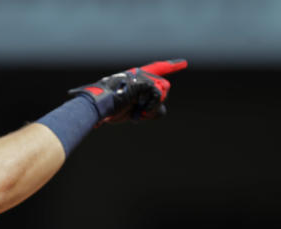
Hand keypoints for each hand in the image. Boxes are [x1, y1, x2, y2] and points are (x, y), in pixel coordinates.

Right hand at [69, 59, 187, 123]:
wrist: (96, 105)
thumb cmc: (109, 109)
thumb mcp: (130, 110)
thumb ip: (148, 109)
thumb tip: (160, 111)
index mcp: (133, 77)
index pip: (157, 68)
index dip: (171, 65)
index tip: (183, 63)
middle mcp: (139, 73)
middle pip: (164, 86)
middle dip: (154, 104)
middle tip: (138, 114)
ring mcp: (142, 76)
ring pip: (163, 91)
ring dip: (151, 107)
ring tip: (136, 113)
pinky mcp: (144, 82)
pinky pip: (158, 96)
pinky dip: (150, 107)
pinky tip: (138, 112)